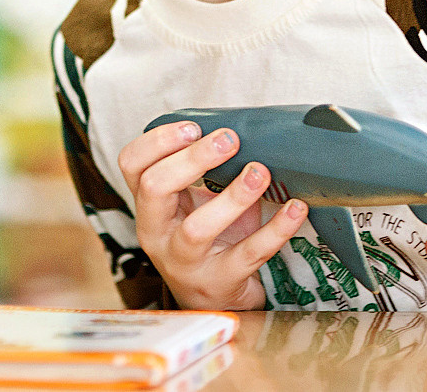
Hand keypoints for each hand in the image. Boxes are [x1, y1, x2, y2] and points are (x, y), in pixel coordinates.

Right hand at [117, 121, 308, 310]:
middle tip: (229, 140)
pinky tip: (295, 208)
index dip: (157, 141)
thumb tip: (242, 130)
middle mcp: (158, 234)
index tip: (192, 126)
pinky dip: (275, 229)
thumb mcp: (194, 203)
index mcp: (149, 206)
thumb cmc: (208, 240)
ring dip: (232, 196)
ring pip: (197, 228)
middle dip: (192, 158)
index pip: (132, 165)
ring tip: (260, 172)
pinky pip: (248, 254)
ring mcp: (185, 262)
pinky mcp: (219, 282)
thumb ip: (204, 171)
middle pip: (154, 188)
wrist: (215, 299)